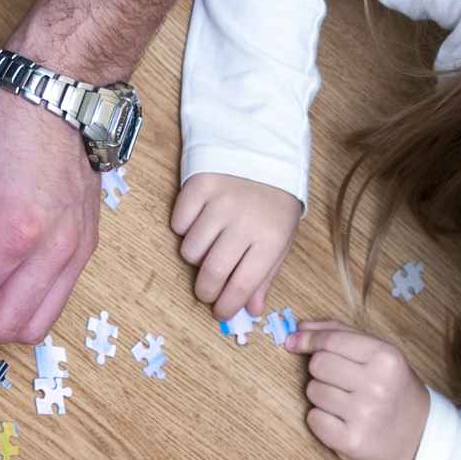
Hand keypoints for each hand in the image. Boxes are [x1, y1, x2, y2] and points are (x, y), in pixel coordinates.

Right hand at [170, 173, 300, 320]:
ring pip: (190, 250)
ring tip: (208, 246)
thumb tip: (251, 309)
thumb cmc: (275, 200)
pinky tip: (199, 220)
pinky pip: (178, 222)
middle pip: (212, 272)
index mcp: (271, 239)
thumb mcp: (282, 237)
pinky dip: (184, 227)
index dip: (226, 305)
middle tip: (206, 292)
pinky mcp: (198, 185)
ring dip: (195, 256)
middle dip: (205, 291)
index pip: (241, 285)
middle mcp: (244, 222)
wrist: (266, 147)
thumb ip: (266, 274)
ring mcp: (219, 202)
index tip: (220, 312)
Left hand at [287, 320, 427, 459]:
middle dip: (322, 371)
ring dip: (322, 395)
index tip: (294, 342)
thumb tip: (300, 327)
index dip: (308, 339)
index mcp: (386, 357)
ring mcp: (364, 415)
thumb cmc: (394, 388)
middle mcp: (377, 385)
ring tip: (346, 402)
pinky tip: (342, 420)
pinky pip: (313, 418)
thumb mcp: (380, 353)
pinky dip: (321, 419)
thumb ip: (341, 334)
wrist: (420, 435)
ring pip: (313, 391)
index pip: (331, 341)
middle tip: (341, 380)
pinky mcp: (351, 441)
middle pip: (317, 365)